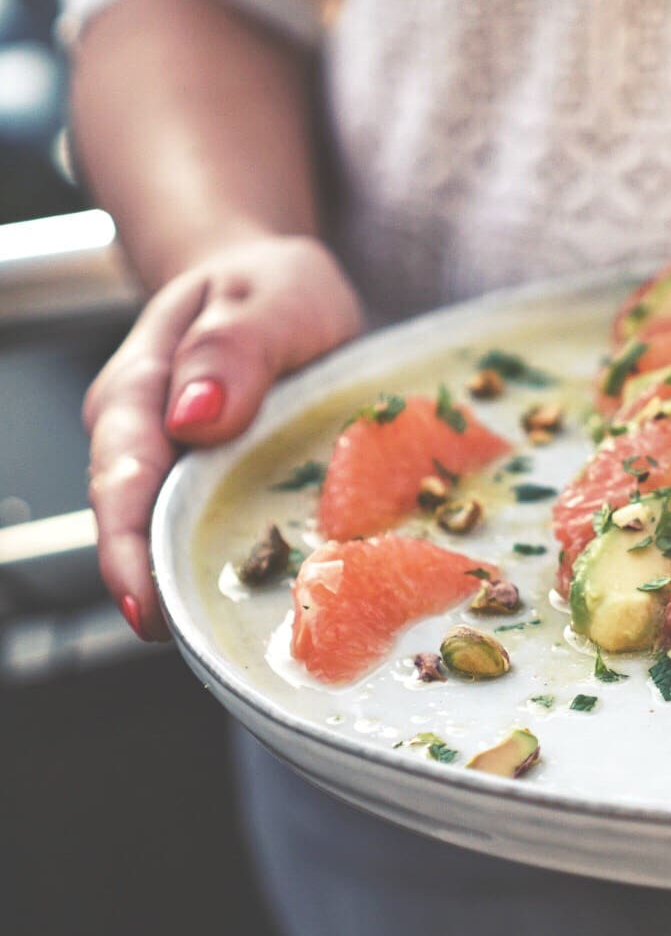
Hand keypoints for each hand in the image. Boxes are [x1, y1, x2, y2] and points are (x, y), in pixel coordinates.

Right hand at [84, 235, 362, 638]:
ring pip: (178, 542)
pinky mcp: (220, 492)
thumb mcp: (269, 295)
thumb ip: (234, 348)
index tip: (146, 607)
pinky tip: (284, 604)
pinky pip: (221, 537)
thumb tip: (193, 417)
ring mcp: (181, 473)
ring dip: (204, 589)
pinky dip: (243, 568)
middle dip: (162, 591)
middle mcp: (146, 442)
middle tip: (200, 648)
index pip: (122, 479)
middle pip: (138, 529)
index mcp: (141, 391)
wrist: (276, 288)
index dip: (128, 549)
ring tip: (242, 642)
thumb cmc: (269, 288)